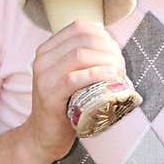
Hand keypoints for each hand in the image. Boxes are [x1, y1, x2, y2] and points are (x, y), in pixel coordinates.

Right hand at [25, 22, 128, 163]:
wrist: (44, 135)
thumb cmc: (65, 104)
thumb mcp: (70, 74)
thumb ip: (83, 58)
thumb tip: (112, 43)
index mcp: (47, 50)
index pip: (79, 27)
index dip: (103, 35)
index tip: (115, 50)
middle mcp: (42, 59)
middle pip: (82, 40)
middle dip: (108, 48)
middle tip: (121, 64)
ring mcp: (43, 77)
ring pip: (79, 55)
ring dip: (106, 60)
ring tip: (119, 71)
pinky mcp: (49, 96)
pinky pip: (75, 78)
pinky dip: (97, 74)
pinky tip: (111, 77)